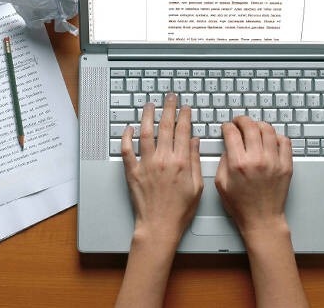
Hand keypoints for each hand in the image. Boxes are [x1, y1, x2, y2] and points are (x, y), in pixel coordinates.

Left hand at [121, 93, 203, 245]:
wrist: (159, 226)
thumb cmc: (180, 210)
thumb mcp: (196, 186)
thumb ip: (194, 161)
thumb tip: (193, 141)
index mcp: (181, 162)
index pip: (183, 131)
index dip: (184, 116)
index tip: (185, 107)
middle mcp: (163, 159)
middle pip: (165, 127)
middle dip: (168, 108)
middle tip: (169, 97)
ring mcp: (146, 164)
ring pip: (145, 133)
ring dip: (147, 116)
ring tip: (149, 105)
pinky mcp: (133, 172)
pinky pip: (127, 150)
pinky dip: (126, 137)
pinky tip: (128, 128)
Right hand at [214, 116, 292, 238]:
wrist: (262, 219)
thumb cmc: (241, 205)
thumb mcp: (220, 183)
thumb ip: (223, 161)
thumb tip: (228, 145)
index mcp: (238, 164)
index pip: (232, 133)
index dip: (227, 126)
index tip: (226, 127)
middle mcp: (257, 160)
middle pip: (250, 126)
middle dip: (242, 120)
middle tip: (239, 122)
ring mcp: (274, 162)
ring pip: (268, 130)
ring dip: (259, 125)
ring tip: (254, 128)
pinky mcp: (286, 165)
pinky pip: (284, 141)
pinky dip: (276, 136)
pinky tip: (269, 139)